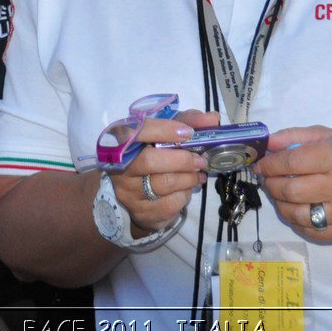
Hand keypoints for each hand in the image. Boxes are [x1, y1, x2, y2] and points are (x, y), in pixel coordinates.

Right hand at [108, 109, 218, 235]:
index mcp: (121, 141)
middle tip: (201, 161)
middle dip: (181, 160)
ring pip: (162, 184)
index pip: (136, 131)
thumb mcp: (166, 134)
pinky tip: (186, 190)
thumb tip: (212, 118)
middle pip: (149, 161)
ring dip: (187, 178)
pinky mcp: (140, 212)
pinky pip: (169, 204)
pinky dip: (184, 196)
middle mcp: (119, 166)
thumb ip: (187, 122)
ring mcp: (127, 192)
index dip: (162, 130)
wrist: (137, 196)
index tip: (187, 132)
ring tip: (198, 175)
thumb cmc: (154, 155)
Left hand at [254, 126, 331, 242]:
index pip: (292, 162)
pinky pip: (312, 232)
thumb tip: (267, 143)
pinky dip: (296, 222)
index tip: (260, 165)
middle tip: (266, 180)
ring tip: (278, 195)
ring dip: (279, 205)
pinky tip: (294, 211)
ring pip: (298, 215)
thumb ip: (297, 137)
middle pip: (292, 190)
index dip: (269, 165)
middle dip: (270, 185)